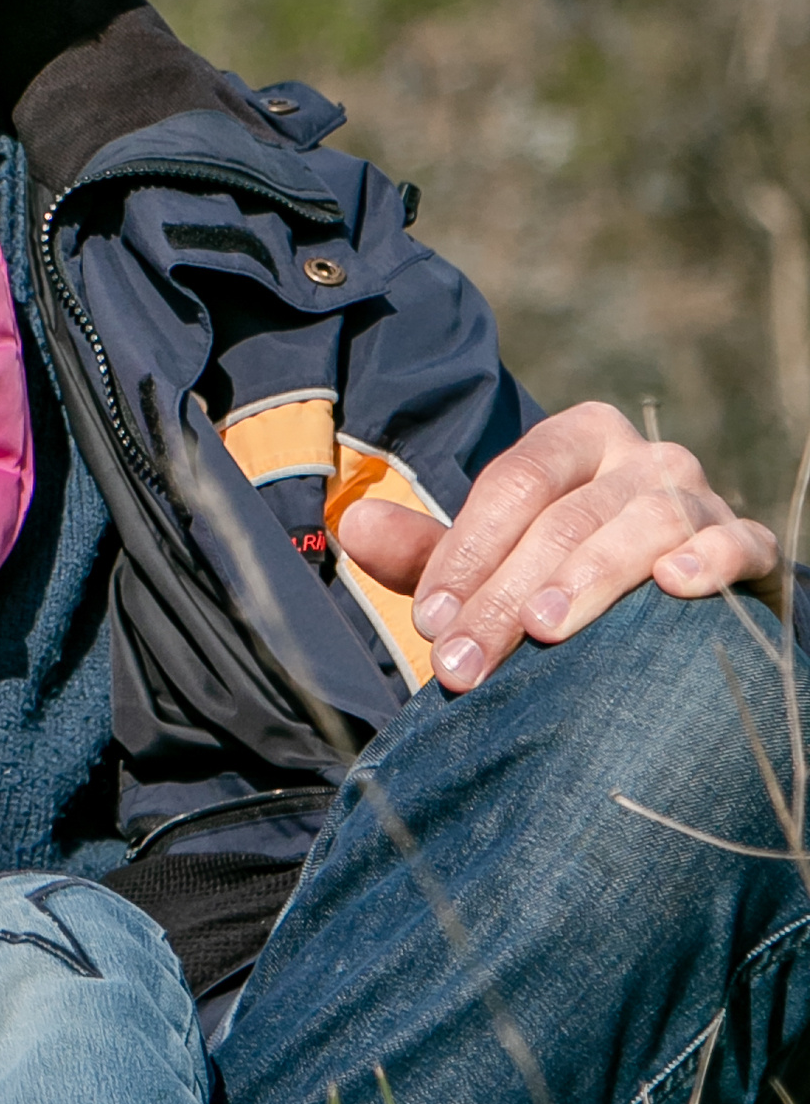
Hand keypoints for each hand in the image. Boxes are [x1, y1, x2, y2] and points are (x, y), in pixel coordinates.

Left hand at [336, 400, 778, 691]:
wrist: (671, 606)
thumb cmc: (564, 576)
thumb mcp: (493, 562)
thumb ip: (430, 552)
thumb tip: (354, 525)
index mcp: (578, 438)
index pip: (516, 483)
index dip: (467, 551)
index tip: (429, 621)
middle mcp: (643, 457)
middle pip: (567, 518)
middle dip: (505, 594)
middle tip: (463, 664)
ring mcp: (700, 497)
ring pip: (644, 525)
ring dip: (590, 580)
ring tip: (545, 630)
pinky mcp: (748, 543)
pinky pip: (735, 544)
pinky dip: (707, 560)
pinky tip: (673, 588)